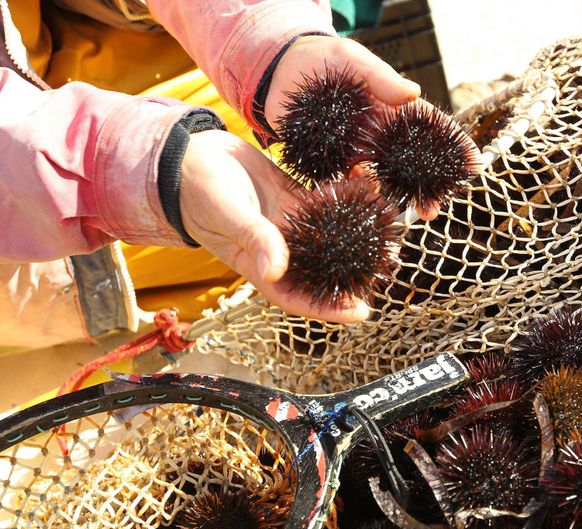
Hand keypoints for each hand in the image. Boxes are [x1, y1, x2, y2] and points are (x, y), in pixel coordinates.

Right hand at [178, 130, 370, 321]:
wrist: (184, 156)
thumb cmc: (196, 193)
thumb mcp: (228, 216)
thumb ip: (256, 241)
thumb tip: (278, 270)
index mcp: (260, 266)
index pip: (299, 297)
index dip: (330, 309)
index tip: (362, 312)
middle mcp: (279, 249)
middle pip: (323, 268)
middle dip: (356, 269)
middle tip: (390, 263)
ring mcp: (288, 224)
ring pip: (330, 234)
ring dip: (357, 230)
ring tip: (389, 224)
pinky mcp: (292, 197)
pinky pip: (325, 202)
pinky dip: (345, 196)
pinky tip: (367, 184)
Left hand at [264, 35, 450, 220]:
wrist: (280, 70)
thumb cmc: (322, 58)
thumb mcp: (352, 59)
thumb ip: (380, 77)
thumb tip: (414, 94)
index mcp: (393, 108)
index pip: (431, 128)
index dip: (454, 145)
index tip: (474, 164)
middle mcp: (380, 133)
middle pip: (412, 163)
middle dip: (428, 187)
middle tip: (435, 209)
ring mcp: (358, 149)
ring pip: (386, 179)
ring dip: (400, 199)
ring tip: (411, 217)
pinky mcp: (333, 161)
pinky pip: (350, 183)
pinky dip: (362, 197)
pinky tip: (370, 211)